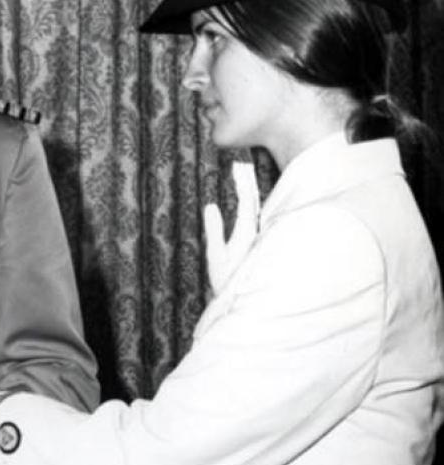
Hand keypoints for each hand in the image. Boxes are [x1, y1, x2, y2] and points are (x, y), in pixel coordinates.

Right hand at [203, 161, 260, 294]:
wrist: (242, 302)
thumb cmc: (226, 282)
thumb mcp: (216, 257)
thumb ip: (214, 231)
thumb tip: (211, 206)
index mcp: (247, 234)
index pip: (246, 202)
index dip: (242, 183)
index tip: (237, 166)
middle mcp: (254, 233)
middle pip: (252, 201)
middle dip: (247, 181)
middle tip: (241, 162)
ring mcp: (255, 237)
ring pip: (254, 207)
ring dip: (248, 189)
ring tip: (242, 173)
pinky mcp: (252, 241)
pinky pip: (252, 216)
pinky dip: (248, 202)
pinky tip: (245, 196)